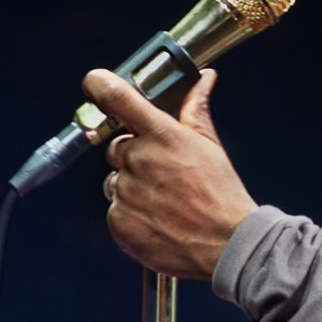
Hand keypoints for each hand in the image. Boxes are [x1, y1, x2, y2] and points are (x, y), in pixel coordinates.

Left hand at [86, 66, 257, 280]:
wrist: (226, 242)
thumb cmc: (220, 193)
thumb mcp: (210, 145)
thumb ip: (195, 108)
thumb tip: (204, 78)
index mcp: (161, 135)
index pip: (116, 97)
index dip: (99, 85)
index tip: (95, 84)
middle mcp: (138, 159)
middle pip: (116, 147)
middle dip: (133, 156)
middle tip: (161, 172)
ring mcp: (126, 191)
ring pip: (115, 181)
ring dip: (131, 187)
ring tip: (163, 200)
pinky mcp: (119, 222)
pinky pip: (115, 210)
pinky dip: (131, 214)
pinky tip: (156, 218)